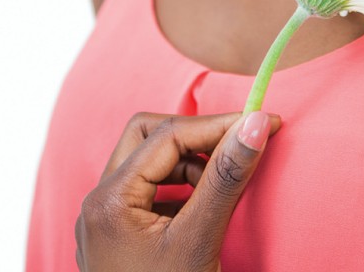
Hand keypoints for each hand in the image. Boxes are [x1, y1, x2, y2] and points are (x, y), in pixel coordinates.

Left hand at [75, 109, 280, 271]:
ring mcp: (105, 221)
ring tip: (224, 184)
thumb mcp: (199, 242)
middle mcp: (99, 203)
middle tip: (235, 148)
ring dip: (189, 163)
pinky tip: (205, 207)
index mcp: (109, 200)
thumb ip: (225, 178)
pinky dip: (180, 189)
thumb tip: (258, 123)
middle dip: (194, 137)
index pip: (168, 135)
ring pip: (147, 161)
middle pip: (146, 136)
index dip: (218, 125)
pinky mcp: (118, 237)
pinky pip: (148, 191)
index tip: (264, 122)